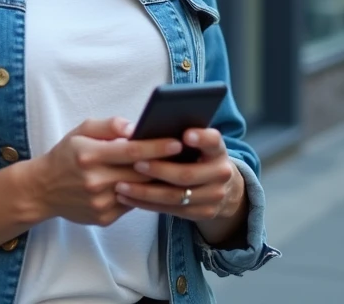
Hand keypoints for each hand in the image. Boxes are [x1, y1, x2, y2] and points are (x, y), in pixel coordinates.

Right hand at [24, 118, 184, 227]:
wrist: (43, 189)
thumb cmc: (66, 155)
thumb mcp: (81, 131)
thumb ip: (108, 125)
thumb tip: (134, 127)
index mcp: (90, 155)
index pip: (131, 151)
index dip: (156, 147)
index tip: (177, 142)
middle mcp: (95, 180)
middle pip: (140, 173)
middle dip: (164, 164)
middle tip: (186, 155)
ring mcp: (100, 202)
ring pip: (139, 191)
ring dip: (157, 182)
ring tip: (175, 170)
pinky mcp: (104, 218)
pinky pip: (131, 205)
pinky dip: (142, 194)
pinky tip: (151, 185)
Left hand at [114, 128, 244, 222]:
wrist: (222, 186)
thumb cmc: (197, 156)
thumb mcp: (197, 142)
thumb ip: (178, 135)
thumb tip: (142, 130)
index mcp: (218, 150)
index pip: (213, 141)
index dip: (201, 138)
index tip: (185, 135)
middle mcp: (221, 173)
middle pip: (187, 174)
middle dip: (159, 170)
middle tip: (135, 164)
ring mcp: (214, 196)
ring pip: (175, 197)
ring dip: (145, 192)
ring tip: (121, 186)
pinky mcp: (204, 213)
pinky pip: (171, 210)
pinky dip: (147, 205)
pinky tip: (127, 198)